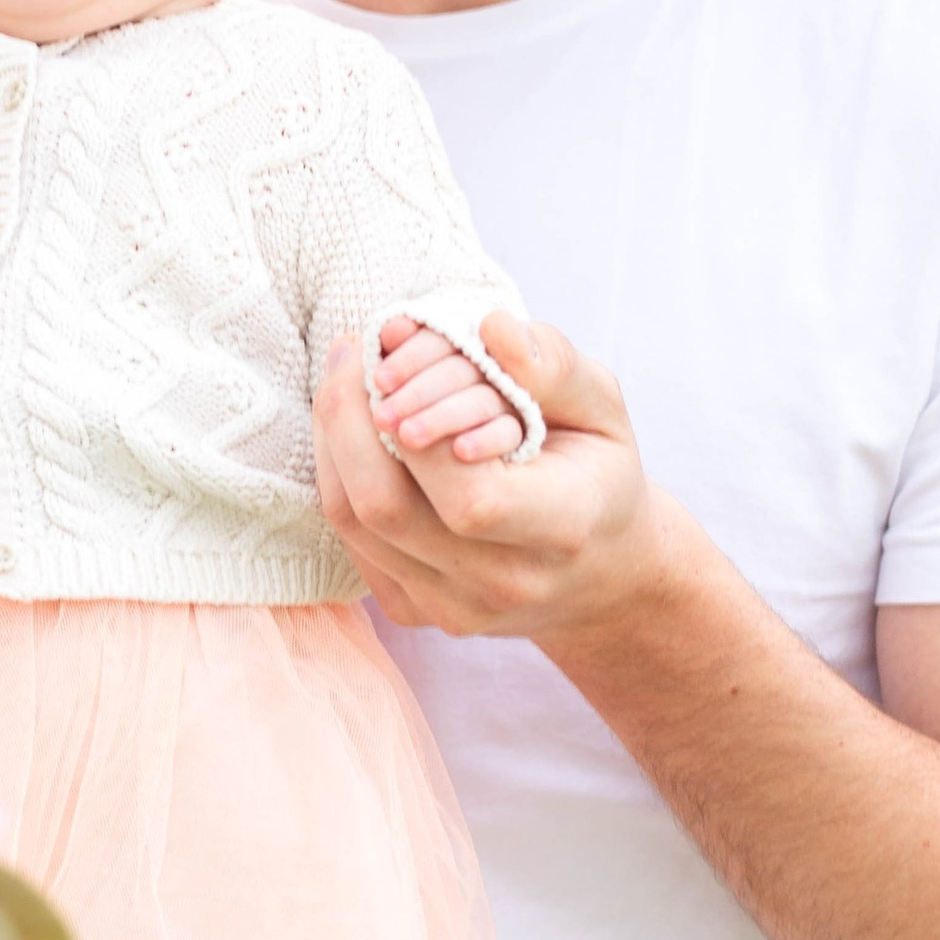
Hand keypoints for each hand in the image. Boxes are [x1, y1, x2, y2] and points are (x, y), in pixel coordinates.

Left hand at [316, 310, 690, 650]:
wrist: (598, 573)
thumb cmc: (598, 474)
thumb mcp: (604, 410)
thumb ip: (556, 367)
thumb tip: (491, 329)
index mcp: (563, 530)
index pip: (471, 497)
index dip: (422, 430)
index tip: (399, 362)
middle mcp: (503, 583)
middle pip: (387, 509)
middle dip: (350, 418)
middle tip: (352, 350)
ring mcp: (451, 606)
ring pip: (354, 521)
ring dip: (334, 438)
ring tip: (345, 377)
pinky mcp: (412, 611)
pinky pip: (349, 538)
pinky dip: (339, 472)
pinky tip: (351, 427)